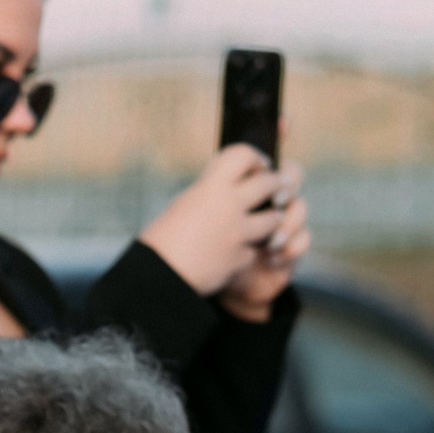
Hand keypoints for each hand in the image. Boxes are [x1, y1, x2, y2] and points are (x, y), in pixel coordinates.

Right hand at [138, 143, 302, 302]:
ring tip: (267, 222)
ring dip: (272, 220)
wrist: (156, 277)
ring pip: (274, 219)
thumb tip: (226, 188)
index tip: (260, 165)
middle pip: (270, 183)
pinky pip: (254, 251)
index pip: (243, 155)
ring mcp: (238, 233)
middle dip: (277, 185)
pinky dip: (247, 252)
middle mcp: (229, 206)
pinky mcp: (240, 258)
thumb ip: (209, 194)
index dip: (255, 158)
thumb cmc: (162, 240)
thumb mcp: (184, 204)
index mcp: (210, 187)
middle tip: (277, 189)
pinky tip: (236, 254)